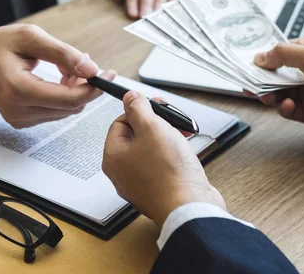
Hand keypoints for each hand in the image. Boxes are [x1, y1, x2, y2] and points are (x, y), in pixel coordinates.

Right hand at [0, 24, 115, 128]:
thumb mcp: (31, 37)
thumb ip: (63, 53)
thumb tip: (92, 68)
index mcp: (18, 90)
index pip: (69, 99)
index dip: (93, 88)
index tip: (108, 74)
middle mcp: (18, 111)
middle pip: (71, 107)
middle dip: (85, 87)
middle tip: (85, 63)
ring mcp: (19, 119)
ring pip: (66, 111)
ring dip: (75, 91)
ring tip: (68, 68)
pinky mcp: (22, 121)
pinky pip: (56, 112)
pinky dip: (64, 96)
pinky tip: (59, 79)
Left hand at [102, 91, 224, 226]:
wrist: (189, 206)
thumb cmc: (169, 171)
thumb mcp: (152, 128)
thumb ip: (139, 109)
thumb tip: (130, 97)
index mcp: (114, 157)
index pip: (120, 122)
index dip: (139, 111)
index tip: (156, 106)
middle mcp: (123, 172)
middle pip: (137, 136)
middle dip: (157, 123)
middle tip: (172, 118)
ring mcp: (141, 183)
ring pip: (151, 149)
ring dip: (168, 136)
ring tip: (183, 134)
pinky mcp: (159, 189)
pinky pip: (162, 165)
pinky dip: (174, 154)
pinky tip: (185, 151)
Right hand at [253, 35, 303, 136]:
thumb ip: (285, 55)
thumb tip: (261, 56)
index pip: (279, 53)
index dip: (263, 59)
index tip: (246, 65)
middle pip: (275, 74)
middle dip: (261, 79)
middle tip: (248, 84)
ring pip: (278, 93)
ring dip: (270, 95)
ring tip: (266, 97)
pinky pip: (288, 110)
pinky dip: (283, 108)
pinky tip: (286, 105)